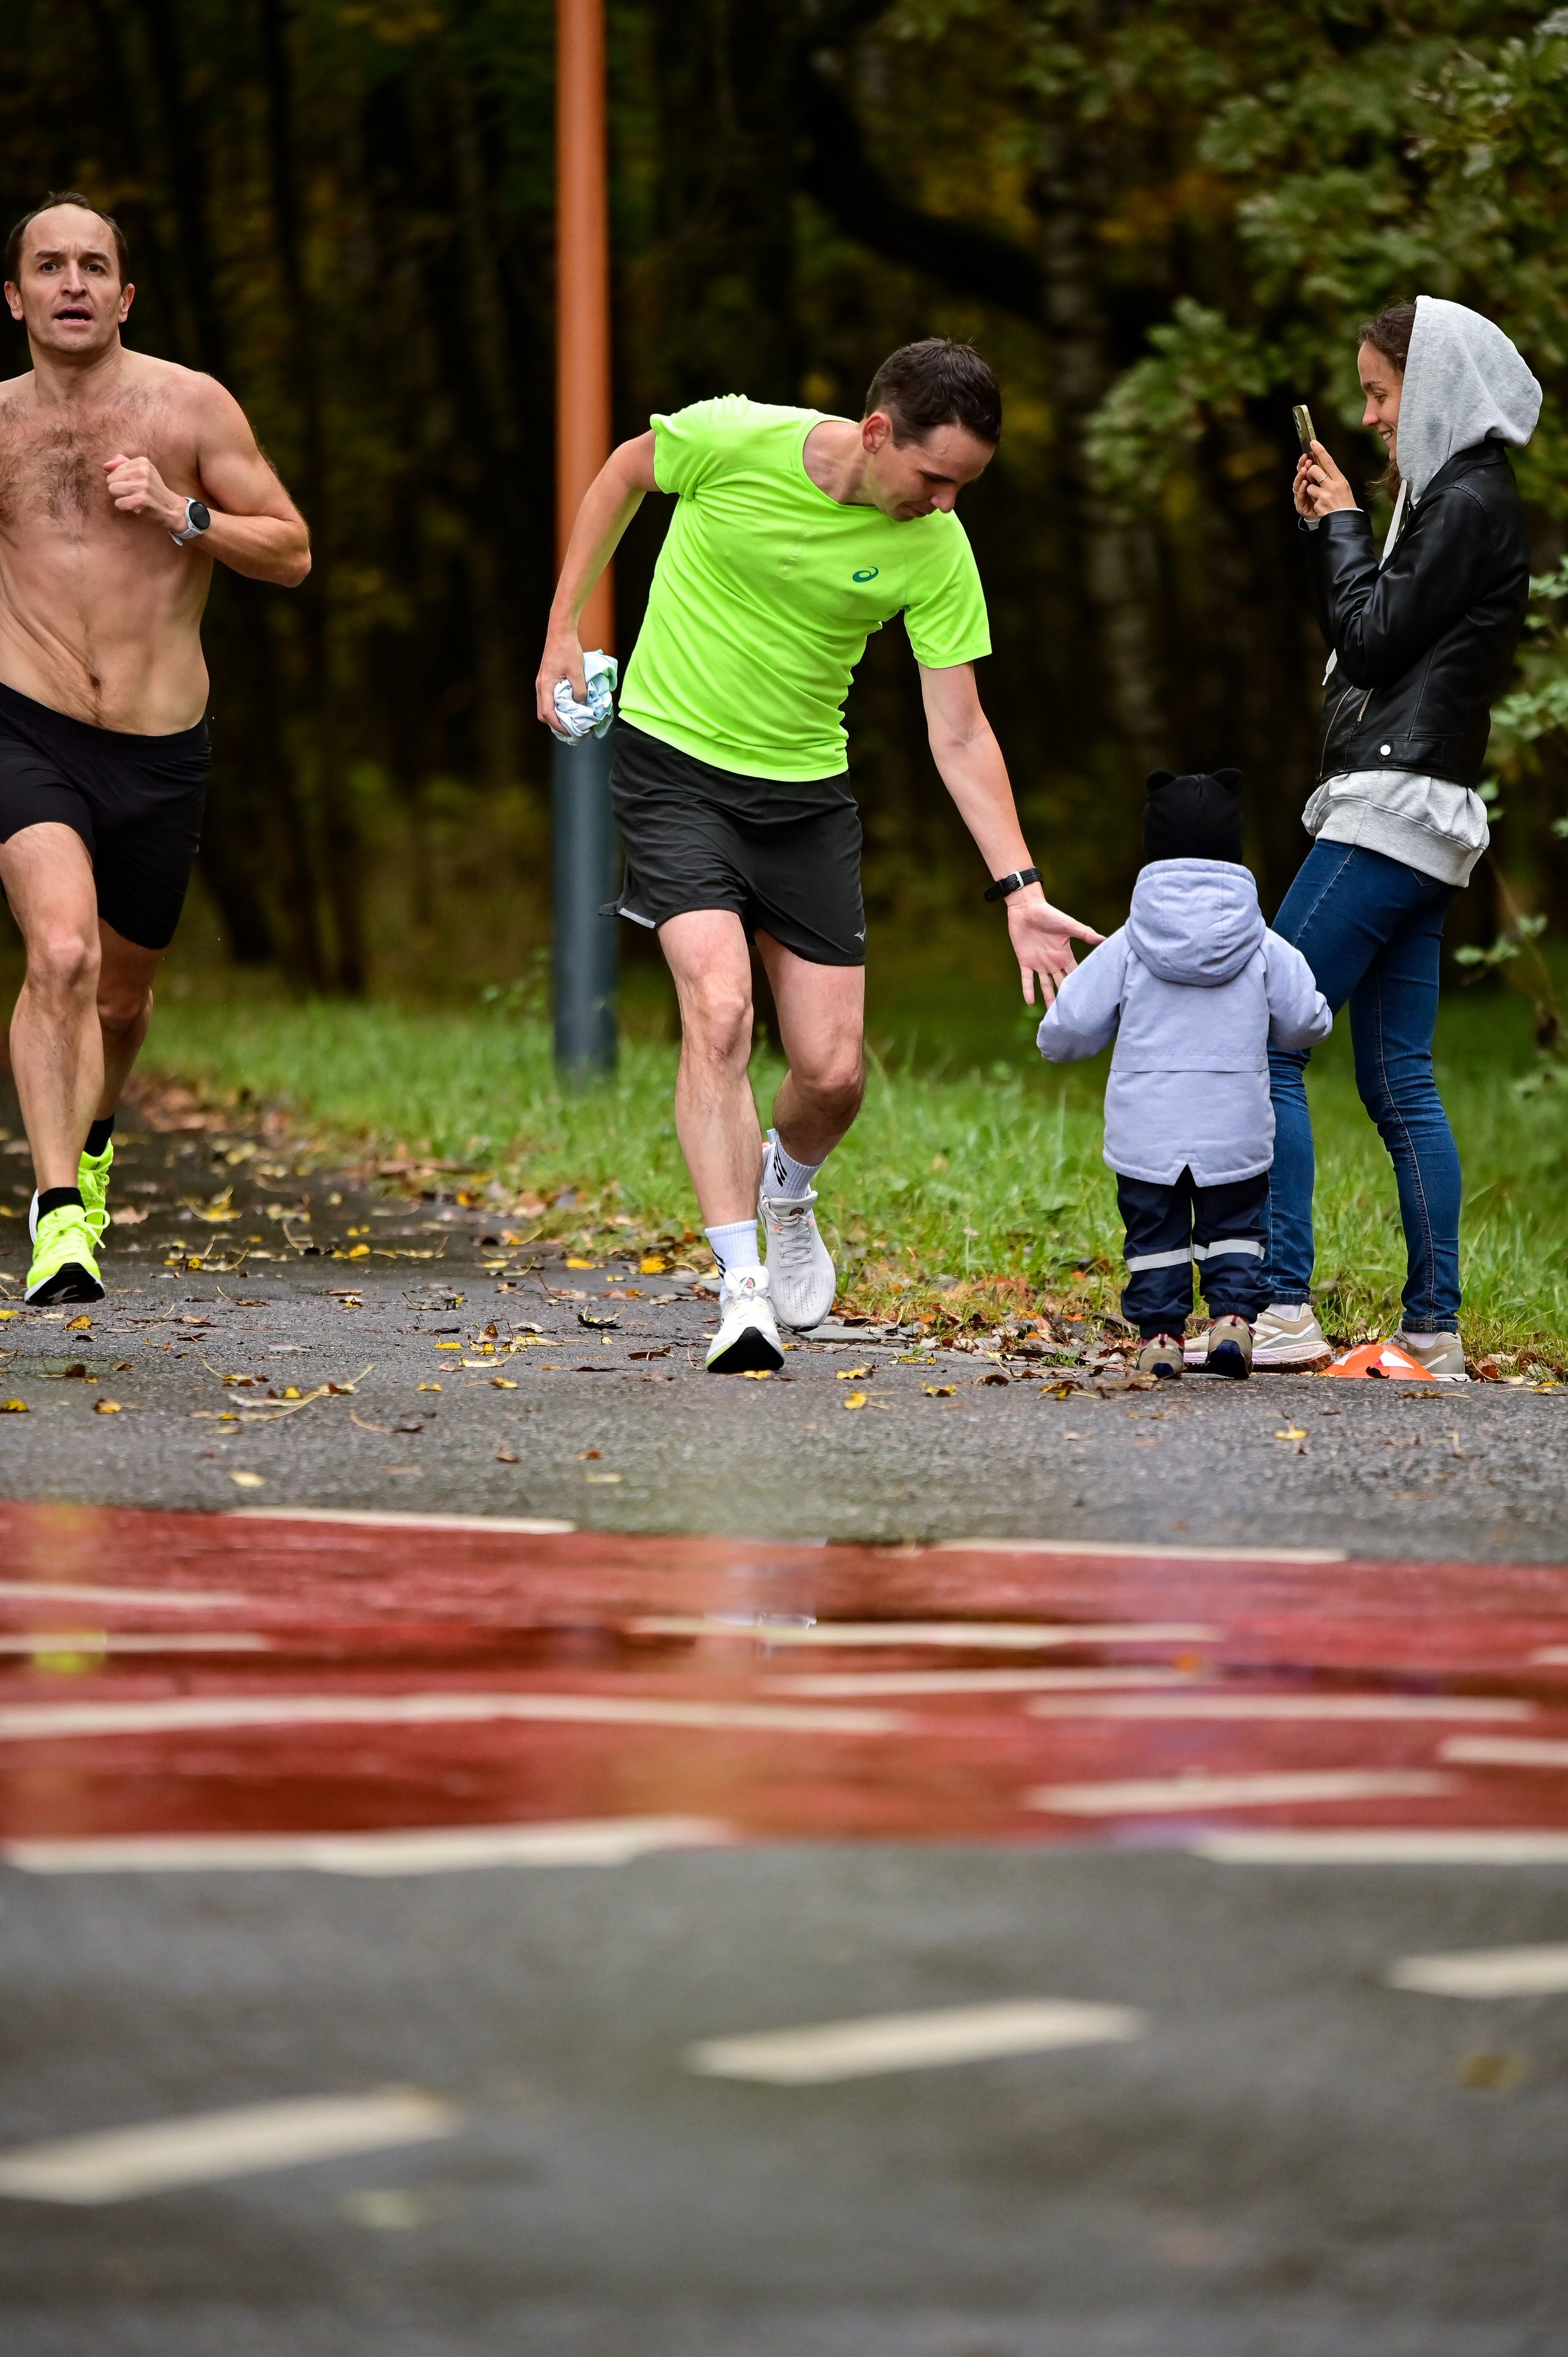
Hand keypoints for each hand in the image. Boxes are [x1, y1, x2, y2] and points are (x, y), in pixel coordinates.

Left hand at [103, 453, 185, 533]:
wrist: (171, 508)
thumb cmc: (153, 489)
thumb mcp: (143, 471)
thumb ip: (123, 464)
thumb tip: (105, 466)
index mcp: (142, 462)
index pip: (114, 469)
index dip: (121, 479)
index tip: (134, 484)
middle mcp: (142, 471)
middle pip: (110, 479)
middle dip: (118, 488)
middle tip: (133, 493)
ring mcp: (142, 486)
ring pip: (112, 489)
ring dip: (120, 497)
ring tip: (133, 499)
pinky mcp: (140, 501)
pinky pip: (118, 503)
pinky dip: (124, 507)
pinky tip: (135, 506)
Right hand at [535, 620, 586, 736]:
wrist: (560, 632)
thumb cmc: (568, 650)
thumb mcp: (577, 672)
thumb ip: (579, 690)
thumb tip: (581, 704)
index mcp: (545, 686)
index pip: (547, 714)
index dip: (557, 726)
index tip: (569, 732)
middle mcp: (541, 686)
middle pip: (543, 713)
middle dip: (555, 724)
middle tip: (570, 729)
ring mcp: (542, 682)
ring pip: (545, 706)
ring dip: (556, 715)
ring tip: (570, 719)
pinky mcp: (547, 678)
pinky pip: (549, 698)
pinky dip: (556, 705)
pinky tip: (569, 705)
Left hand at [1007, 882, 1102, 1006]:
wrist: (1026, 908)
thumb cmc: (1049, 914)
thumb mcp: (1068, 925)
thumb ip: (1084, 933)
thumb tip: (1104, 939)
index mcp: (1065, 955)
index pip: (1074, 973)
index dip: (1080, 985)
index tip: (1088, 1000)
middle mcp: (1053, 962)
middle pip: (1061, 984)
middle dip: (1066, 997)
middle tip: (1072, 1013)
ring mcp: (1039, 963)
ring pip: (1045, 986)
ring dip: (1048, 999)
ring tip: (1052, 1015)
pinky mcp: (1025, 961)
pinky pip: (1027, 979)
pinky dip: (1028, 990)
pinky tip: (1029, 1002)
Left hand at [1293, 440, 1355, 519]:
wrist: (1345, 520)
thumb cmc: (1344, 503)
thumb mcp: (1343, 487)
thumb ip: (1333, 477)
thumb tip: (1321, 467)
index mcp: (1340, 479)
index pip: (1329, 462)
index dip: (1320, 451)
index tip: (1313, 443)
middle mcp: (1333, 485)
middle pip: (1314, 470)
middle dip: (1310, 473)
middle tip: (1312, 477)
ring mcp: (1325, 494)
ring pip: (1310, 485)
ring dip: (1312, 491)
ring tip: (1322, 498)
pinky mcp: (1319, 503)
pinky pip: (1311, 498)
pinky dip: (1314, 501)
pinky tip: (1322, 506)